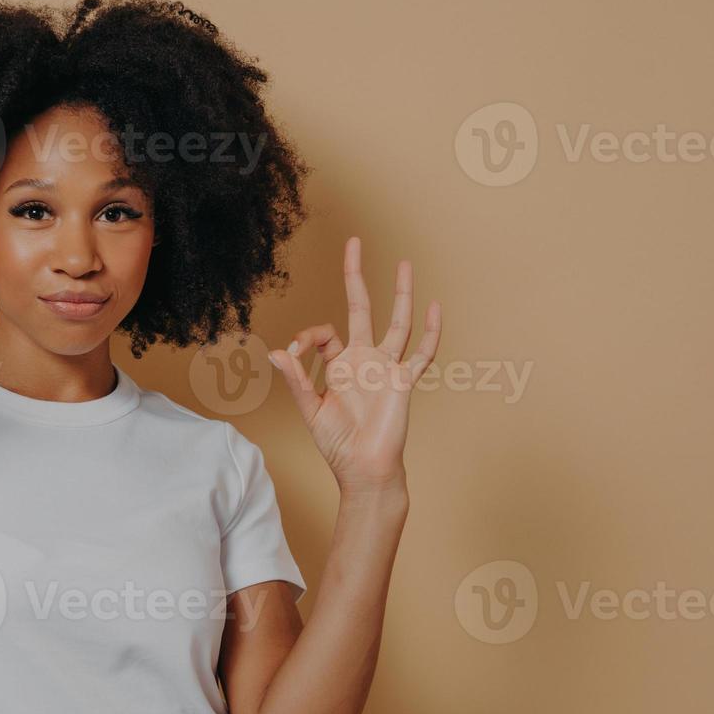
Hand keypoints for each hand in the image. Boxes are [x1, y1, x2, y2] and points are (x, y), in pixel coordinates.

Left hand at [267, 236, 440, 491]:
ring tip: (405, 263)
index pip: (323, 333)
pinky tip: (435, 306)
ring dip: (401, 293)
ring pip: (397, 322)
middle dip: (356, 277)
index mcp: (339, 365)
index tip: (294, 353)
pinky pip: (423, 353)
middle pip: (362, 308)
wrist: (364, 470)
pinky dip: (431, 331)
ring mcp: (387, 368)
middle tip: (354, 243)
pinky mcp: (404, 381)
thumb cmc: (337, 444)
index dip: (305, 336)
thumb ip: (298, 381)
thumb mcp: (311, 410)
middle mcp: (364, 360)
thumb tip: (278, 353)